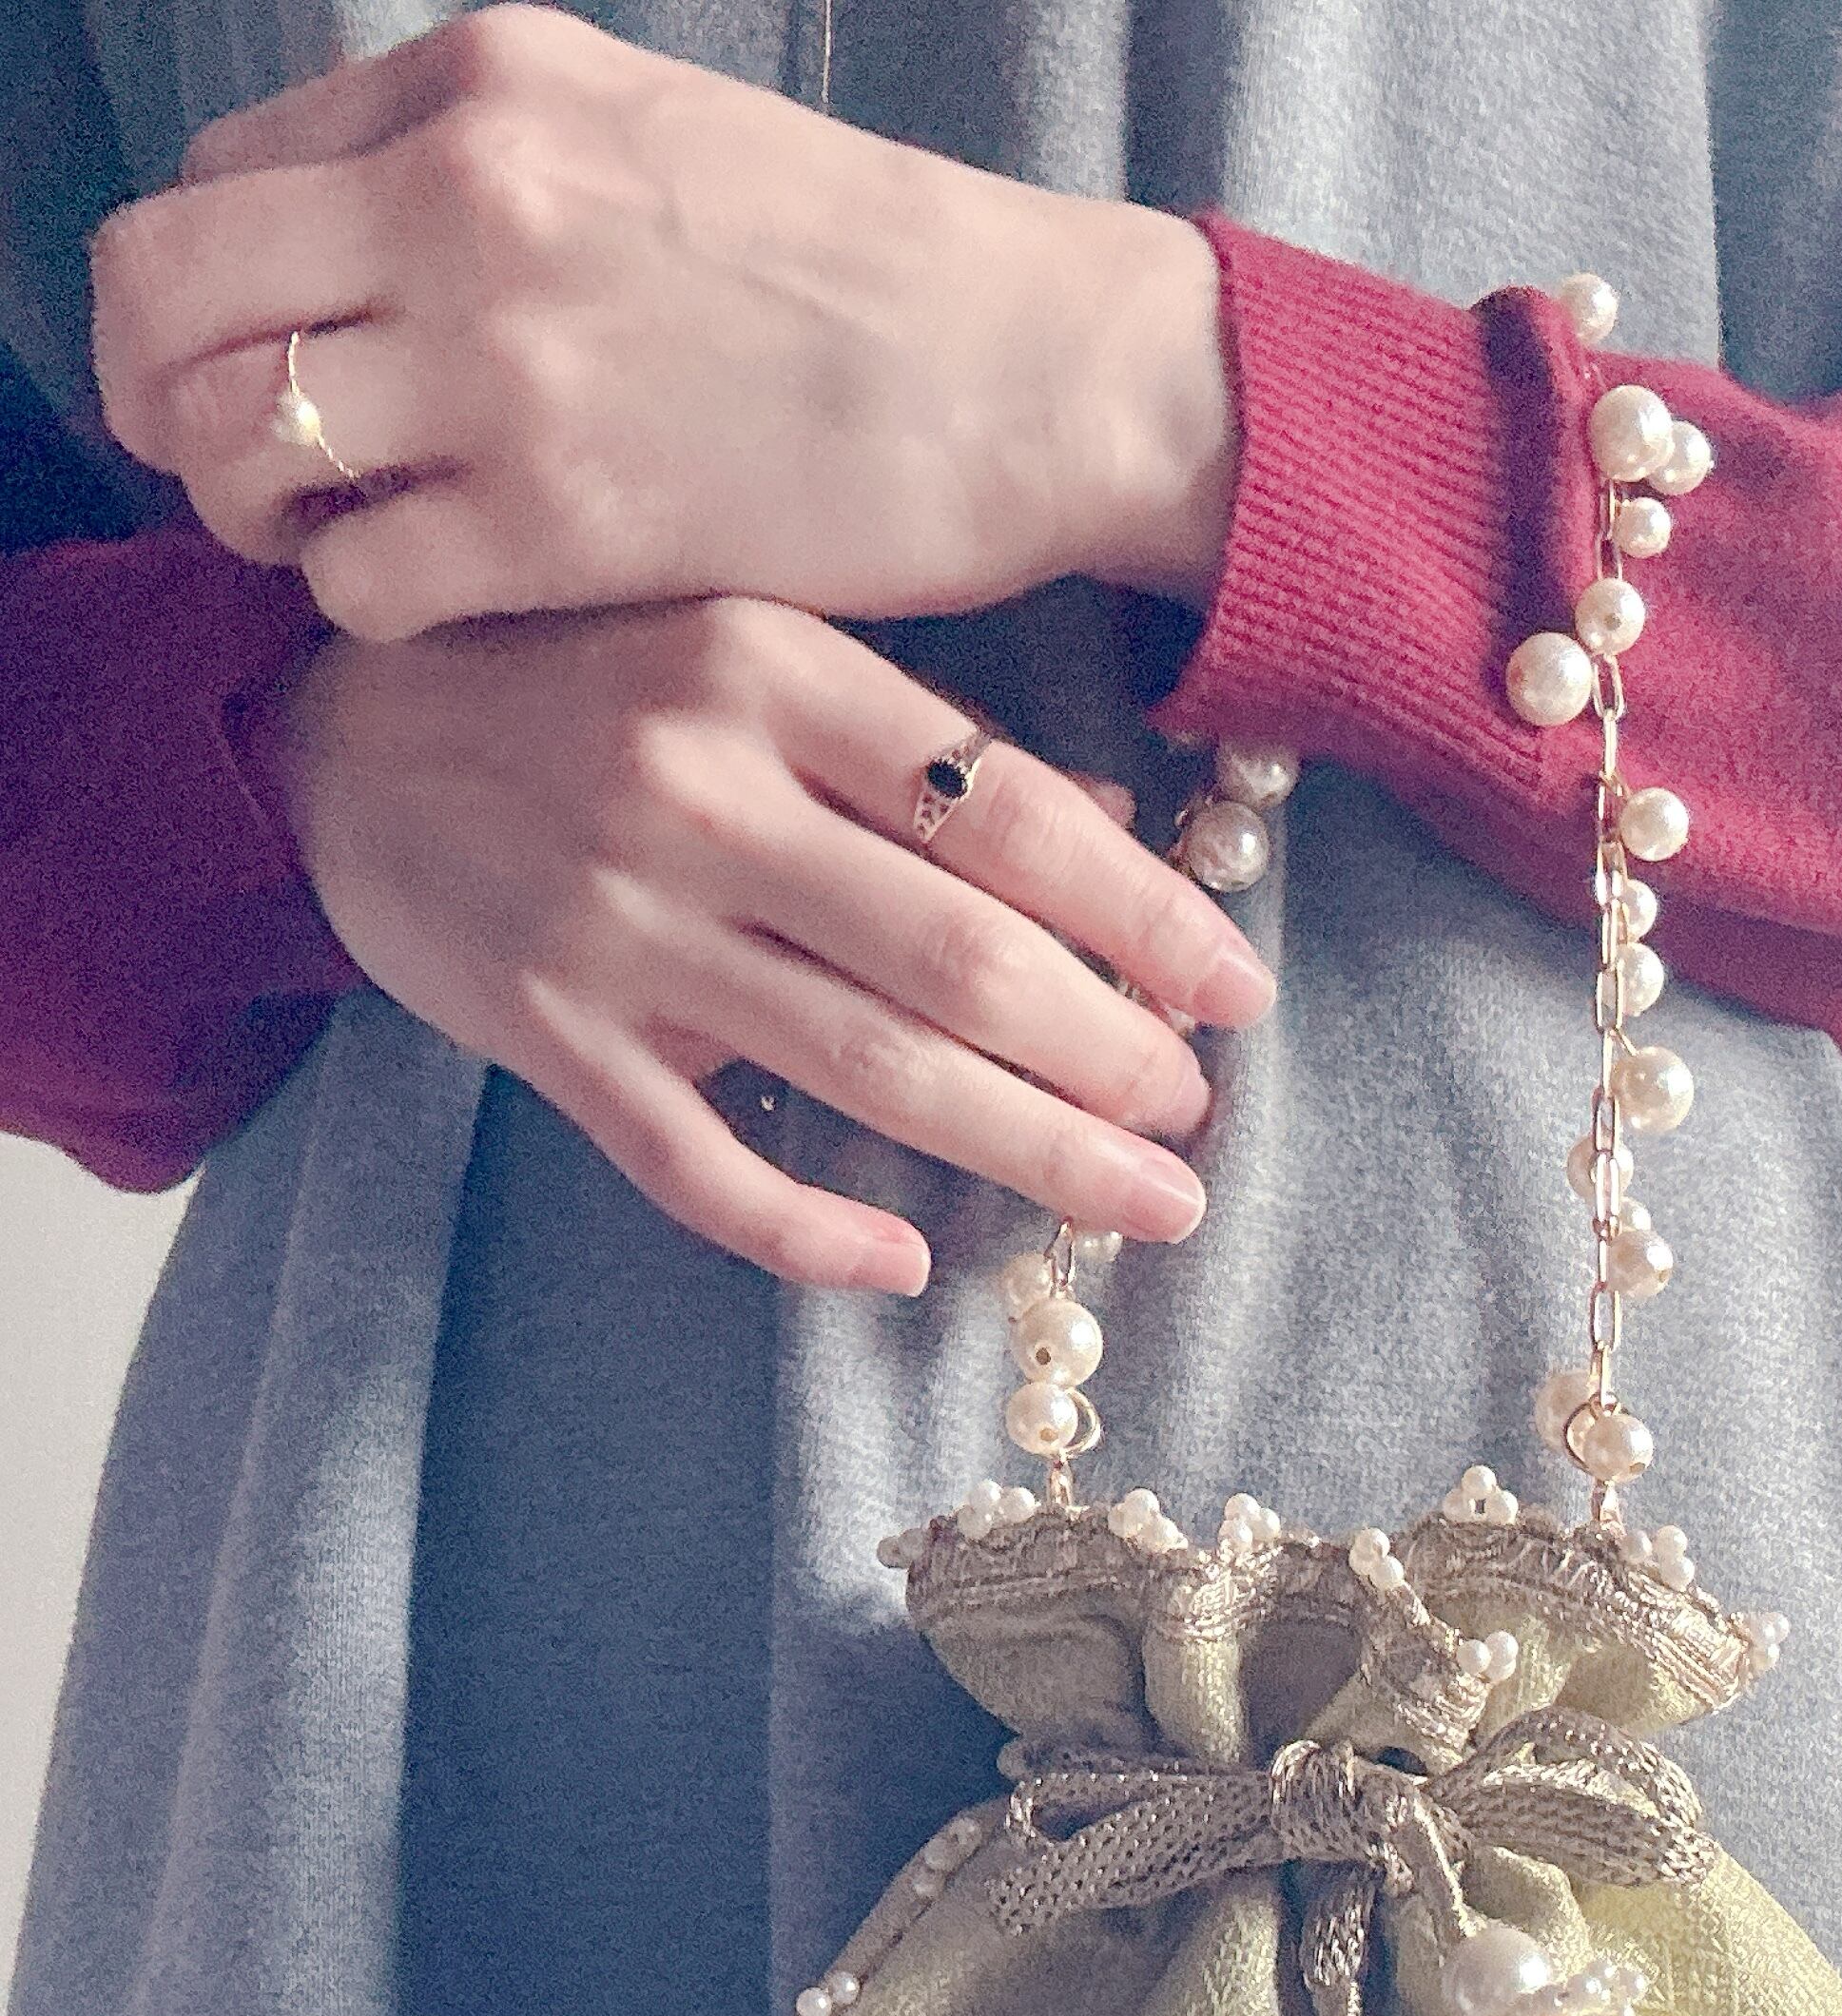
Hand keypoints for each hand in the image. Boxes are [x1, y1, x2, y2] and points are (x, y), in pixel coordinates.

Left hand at [92, 3, 1235, 642]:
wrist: (1026, 371)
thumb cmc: (859, 271)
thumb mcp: (647, 128)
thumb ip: (482, 159)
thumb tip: (349, 243)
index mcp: (480, 88)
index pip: (220, 179)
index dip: (201, 292)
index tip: (238, 362)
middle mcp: (463, 202)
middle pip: (169, 296)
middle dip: (161, 398)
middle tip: (228, 467)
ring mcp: (505, 367)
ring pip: (240, 443)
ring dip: (257, 511)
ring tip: (337, 537)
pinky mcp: (564, 523)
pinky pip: (358, 577)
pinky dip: (365, 604)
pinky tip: (440, 601)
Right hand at [261, 594, 1274, 1292]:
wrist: (328, 729)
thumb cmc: (582, 684)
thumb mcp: (749, 652)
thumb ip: (915, 741)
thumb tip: (1114, 828)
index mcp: (770, 671)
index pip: (1007, 814)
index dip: (1145, 916)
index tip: (1239, 993)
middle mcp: (697, 790)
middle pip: (958, 959)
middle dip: (1108, 1057)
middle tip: (1199, 1123)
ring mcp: (614, 923)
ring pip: (865, 1069)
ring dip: (1027, 1152)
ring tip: (1144, 1204)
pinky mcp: (542, 1033)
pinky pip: (697, 1167)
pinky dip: (808, 1230)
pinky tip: (907, 1265)